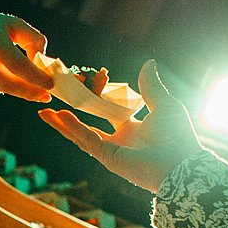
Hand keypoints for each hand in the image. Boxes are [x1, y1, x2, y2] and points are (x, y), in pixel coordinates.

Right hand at [0, 5, 52, 101]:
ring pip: (3, 87)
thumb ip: (33, 39)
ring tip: (26, 78)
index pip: (18, 65)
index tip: (51, 84)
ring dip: (18, 86)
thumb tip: (41, 62)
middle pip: (10, 84)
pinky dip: (2, 82)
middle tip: (46, 95)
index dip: (36, 77)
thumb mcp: (13, 24)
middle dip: (31, 92)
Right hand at [38, 59, 205, 192]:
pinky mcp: (108, 157)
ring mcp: (111, 150)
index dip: (96, 96)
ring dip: (63, 123)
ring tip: (45, 111)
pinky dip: (74, 128)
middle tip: (56, 99)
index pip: (107, 109)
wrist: (182, 164)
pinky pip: (87, 140)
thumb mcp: (164, 104)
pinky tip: (61, 117)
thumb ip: (151, 86)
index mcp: (132, 128)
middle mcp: (119, 139)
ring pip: (80, 134)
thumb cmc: (178, 137)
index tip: (87, 80)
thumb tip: (148, 63)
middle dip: (70, 113)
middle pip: (88, 123)